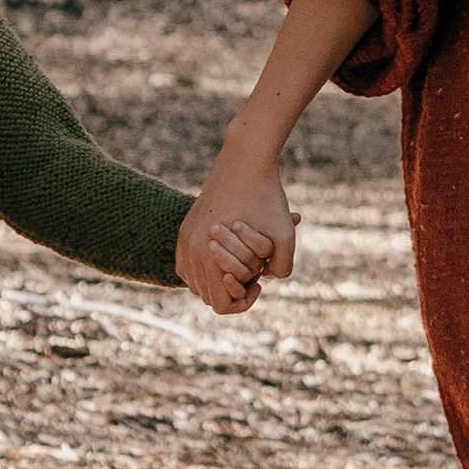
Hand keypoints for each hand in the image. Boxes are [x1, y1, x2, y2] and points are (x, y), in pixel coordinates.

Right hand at [177, 144, 299, 313]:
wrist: (245, 162)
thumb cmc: (267, 198)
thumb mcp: (284, 236)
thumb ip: (281, 268)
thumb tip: (265, 281)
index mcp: (210, 258)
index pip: (220, 306)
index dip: (244, 301)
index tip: (259, 282)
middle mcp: (191, 253)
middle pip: (208, 296)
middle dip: (232, 288)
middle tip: (254, 269)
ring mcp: (183, 241)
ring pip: (197, 282)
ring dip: (219, 278)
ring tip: (244, 260)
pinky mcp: (184, 230)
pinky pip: (190, 265)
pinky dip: (207, 266)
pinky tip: (231, 253)